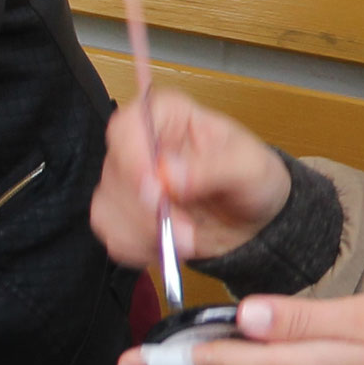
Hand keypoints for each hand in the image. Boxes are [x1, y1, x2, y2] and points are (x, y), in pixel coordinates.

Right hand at [94, 87, 292, 271]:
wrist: (254, 219)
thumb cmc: (254, 179)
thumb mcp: (249, 168)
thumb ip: (214, 168)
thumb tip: (170, 175)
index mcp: (168, 115)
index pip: (127, 125)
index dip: (133, 158)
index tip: (154, 190)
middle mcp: (140, 143)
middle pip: (115, 173)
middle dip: (148, 211)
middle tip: (186, 233)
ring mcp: (126, 180)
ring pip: (109, 208)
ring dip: (147, 234)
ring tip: (188, 240)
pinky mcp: (123, 213)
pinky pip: (113, 235)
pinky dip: (140, 249)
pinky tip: (170, 247)